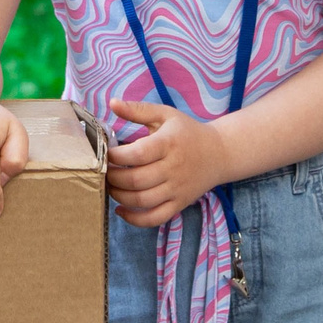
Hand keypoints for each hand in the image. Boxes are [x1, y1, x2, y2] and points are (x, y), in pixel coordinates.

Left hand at [106, 98, 232, 228]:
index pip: (137, 154)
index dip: (115, 157)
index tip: (106, 153)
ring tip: (110, 187)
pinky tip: (121, 210)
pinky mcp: (179, 204)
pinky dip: (135, 219)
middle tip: (103, 172)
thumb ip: (137, 110)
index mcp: (168, 143)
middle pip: (136, 180)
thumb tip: (112, 103)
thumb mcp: (165, 115)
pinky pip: (155, 218)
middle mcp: (174, 168)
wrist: (219, 152)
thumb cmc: (186, 132)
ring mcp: (177, 189)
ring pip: (142, 200)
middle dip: (112, 178)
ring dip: (119, 196)